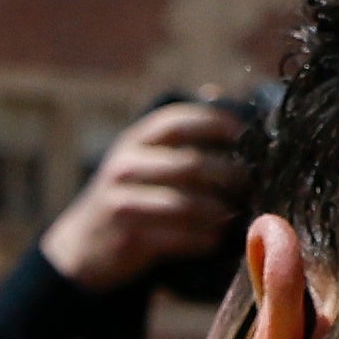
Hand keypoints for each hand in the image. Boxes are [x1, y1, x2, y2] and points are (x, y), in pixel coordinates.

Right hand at [32, 99, 255, 296]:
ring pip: (185, 204)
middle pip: (189, 164)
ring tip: (237, 213)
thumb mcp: (143, 158)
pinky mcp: (127, 238)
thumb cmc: (131, 196)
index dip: (215, 123)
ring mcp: (123, 203)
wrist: (85, 245)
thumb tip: (217, 92)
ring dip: (219, 211)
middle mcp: (125, 167)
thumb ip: (177, 134)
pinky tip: (216, 238)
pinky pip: (176, 238)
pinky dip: (203, 239)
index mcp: (134, 140)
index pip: (177, 122)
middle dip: (228, 174)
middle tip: (252, 184)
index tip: (245, 134)